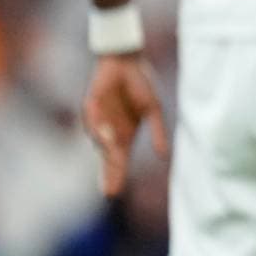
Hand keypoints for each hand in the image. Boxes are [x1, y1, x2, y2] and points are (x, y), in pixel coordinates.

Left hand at [81, 53, 168, 196]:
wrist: (126, 61)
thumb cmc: (141, 83)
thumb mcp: (154, 109)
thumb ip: (158, 131)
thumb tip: (164, 155)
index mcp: (125, 134)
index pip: (119, 161)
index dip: (116, 176)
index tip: (113, 194)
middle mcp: (111, 131)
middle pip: (107, 159)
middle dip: (108, 175)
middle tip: (110, 192)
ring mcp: (99, 121)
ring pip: (101, 142)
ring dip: (108, 149)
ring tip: (116, 150)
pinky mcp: (90, 108)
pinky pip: (93, 124)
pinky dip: (100, 131)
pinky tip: (109, 133)